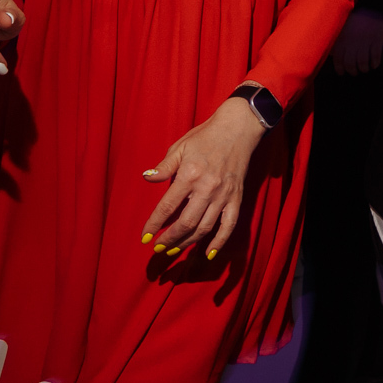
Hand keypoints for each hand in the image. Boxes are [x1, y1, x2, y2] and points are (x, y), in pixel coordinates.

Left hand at [142, 96, 267, 260]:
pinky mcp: (236, 198)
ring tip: (175, 250)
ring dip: (188, 243)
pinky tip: (208, 254)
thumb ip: (164, 167)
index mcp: (190, 175)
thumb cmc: (205, 136)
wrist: (238, 129)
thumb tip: (147, 179)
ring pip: (205, 228)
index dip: (154, 225)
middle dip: (170, 240)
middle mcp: (207, 189)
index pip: (167, 207)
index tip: (144, 238)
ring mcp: (224, 196)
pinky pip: (229, 226)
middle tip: (158, 248)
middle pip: (186, 223)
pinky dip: (219, 242)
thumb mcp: (180, 147)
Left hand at [331, 8, 382, 75]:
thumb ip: (336, 40)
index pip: (338, 60)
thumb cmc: (355, 18)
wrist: (373, 6)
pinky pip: (375, 57)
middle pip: (351, 65)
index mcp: (341, 39)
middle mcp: (352, 42)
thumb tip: (332, 54)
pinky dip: (375, 63)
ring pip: (363, 64)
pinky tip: (374, 65)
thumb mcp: (342, 27)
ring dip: (364, 69)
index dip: (340, 69)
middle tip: (354, 72)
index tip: (342, 72)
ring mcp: (365, 42)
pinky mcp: (377, 41)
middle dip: (353, 71)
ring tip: (364, 69)